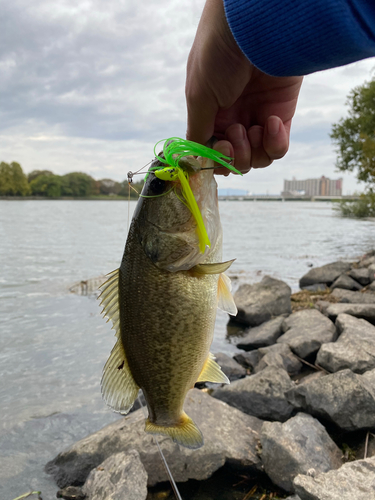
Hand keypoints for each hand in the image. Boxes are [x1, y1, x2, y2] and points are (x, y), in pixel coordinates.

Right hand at [185, 0, 302, 173]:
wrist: (257, 27)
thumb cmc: (219, 55)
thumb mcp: (198, 95)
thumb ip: (198, 130)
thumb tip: (199, 158)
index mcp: (209, 114)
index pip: (211, 151)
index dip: (216, 159)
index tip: (220, 148)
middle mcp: (233, 118)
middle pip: (235, 161)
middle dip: (235, 157)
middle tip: (237, 131)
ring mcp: (257, 117)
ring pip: (257, 158)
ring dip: (253, 151)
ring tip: (255, 127)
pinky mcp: (281, 115)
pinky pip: (278, 147)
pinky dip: (275, 143)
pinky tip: (271, 121)